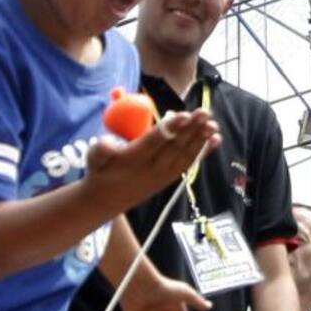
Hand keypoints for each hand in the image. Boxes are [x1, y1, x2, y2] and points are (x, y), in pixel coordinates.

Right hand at [86, 109, 220, 211]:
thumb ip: (100, 149)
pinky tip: (215, 139)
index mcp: (135, 159)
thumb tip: (106, 142)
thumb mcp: (94, 159)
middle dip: (191, 129)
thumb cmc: (101, 171)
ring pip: (185, 154)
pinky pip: (190, 163)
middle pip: (175, 145)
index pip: (155, 141)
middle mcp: (153, 167)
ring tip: (213, 124)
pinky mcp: (171, 177)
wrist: (108, 199)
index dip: (170, 128)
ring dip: (201, 139)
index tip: (182, 115)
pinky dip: (203, 151)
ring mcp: (165, 173)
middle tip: (204, 112)